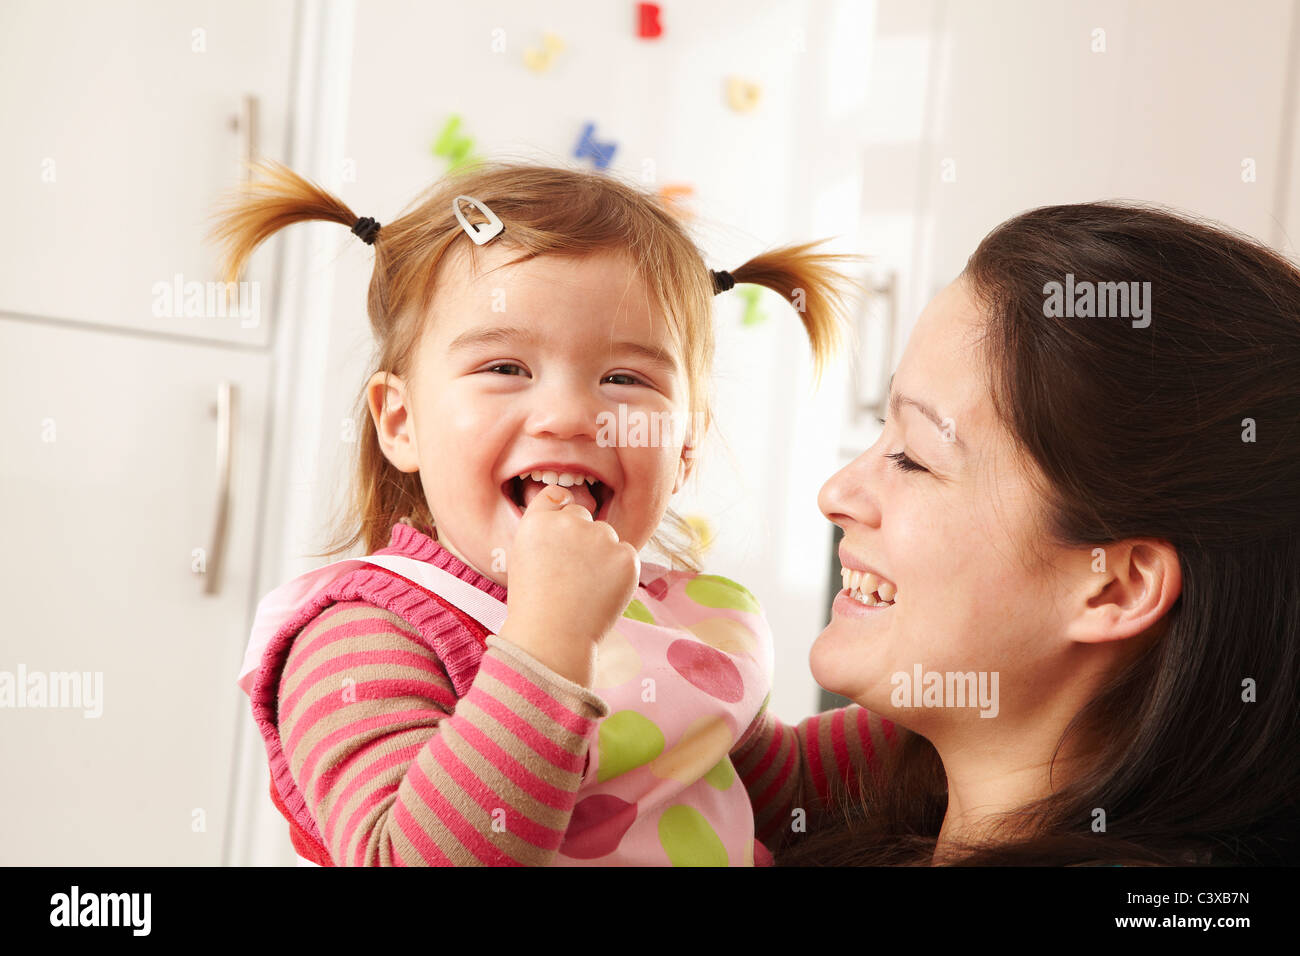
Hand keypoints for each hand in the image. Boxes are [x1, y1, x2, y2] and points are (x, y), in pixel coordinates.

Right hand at [497, 485, 640, 686]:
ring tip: (584, 589)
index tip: (562, 533)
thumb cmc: (535, 604)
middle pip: (584, 517)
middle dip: (581, 538)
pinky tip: (601, 593)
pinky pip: (625, 557)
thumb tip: (570, 508)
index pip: (557, 496)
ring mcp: (601, 537)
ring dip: (602, 556)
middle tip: (571, 575)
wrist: (553, 638)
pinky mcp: (626, 556)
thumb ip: (547, 530)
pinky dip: (619, 573)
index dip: (561, 511)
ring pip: (607, 537)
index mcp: (538, 521)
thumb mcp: (524, 558)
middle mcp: (569, 521)